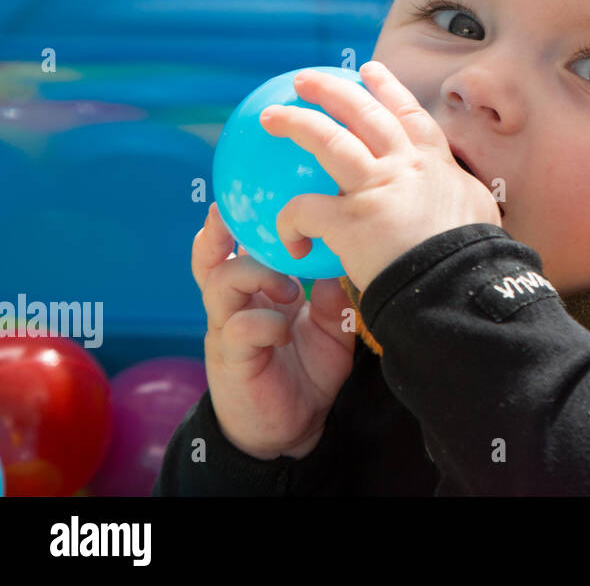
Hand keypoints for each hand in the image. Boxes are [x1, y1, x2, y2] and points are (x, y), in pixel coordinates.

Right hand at [193, 203, 354, 460]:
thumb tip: (341, 265)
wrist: (293, 431)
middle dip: (223, 233)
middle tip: (239, 217)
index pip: (239, 249)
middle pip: (214, 259)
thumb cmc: (308, 374)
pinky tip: (284, 329)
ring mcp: (229, 332)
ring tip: (288, 288)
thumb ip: (334, 298)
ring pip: (221, 284)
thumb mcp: (332, 330)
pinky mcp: (232, 360)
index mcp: (258, 294)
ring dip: (255, 275)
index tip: (249, 192)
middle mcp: (237, 306)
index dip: (237, 222)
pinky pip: (239, 328)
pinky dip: (264, 321)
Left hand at [258, 60, 501, 295]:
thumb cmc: (472, 259)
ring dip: (297, 123)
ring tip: (271, 116)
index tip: (370, 71)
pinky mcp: (350, 220)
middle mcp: (405, 165)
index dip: (388, 89)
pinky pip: (305, 209)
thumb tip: (454, 195)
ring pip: (328, 140)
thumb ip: (455, 195)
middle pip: (363, 114)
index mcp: (436, 164)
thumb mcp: (475, 211)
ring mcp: (377, 187)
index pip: (409, 116)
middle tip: (305, 80)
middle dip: (332, 90)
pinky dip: (290, 221)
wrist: (461, 287)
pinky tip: (288, 237)